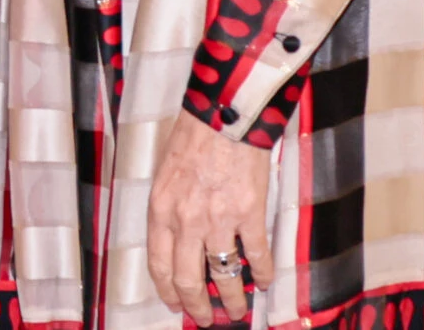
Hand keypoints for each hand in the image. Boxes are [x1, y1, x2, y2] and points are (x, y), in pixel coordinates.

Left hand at [146, 111, 274, 322]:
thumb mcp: (165, 172)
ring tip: (238, 311)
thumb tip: (178, 237)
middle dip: (197, 306)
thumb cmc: (192, 136)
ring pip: (222, 274)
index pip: (158, 263)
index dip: (167, 290)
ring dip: (231, 298)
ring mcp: (218, 220)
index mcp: (161, 209)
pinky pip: (255, 255)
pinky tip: (264, 282)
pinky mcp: (249, 214)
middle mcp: (185, 221)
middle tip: (205, 319)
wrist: (223, 114)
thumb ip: (169, 207)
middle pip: (187, 278)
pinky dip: (262, 273)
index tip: (175, 303)